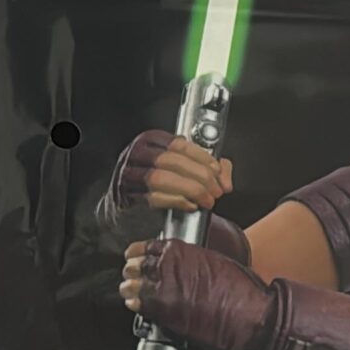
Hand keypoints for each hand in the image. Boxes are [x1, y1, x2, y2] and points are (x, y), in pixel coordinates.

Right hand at [113, 130, 233, 215]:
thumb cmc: (155, 183)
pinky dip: (177, 202)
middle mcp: (136, 154)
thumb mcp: (180, 167)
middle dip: (199, 176)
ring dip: (190, 190)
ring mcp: (129, 175)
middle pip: (172, 161)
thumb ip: (205, 166)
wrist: (124, 208)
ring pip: (161, 179)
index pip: (178, 144)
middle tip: (215, 190)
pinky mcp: (127, 197)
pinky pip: (153, 198)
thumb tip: (225, 178)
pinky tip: (191, 205)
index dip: (202, 157)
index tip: (217, 170)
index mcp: (150, 141)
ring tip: (206, 200)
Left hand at [121, 237, 275, 349]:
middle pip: (134, 265)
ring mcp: (164, 288)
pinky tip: (134, 303)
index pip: (145, 247)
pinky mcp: (165, 311)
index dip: (138, 254)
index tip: (137, 257)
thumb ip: (191, 260)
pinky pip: (139, 304)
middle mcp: (168, 266)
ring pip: (132, 284)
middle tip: (133, 276)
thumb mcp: (214, 262)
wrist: (251, 312)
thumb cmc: (240, 288)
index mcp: (181, 250)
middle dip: (133, 271)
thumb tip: (181, 266)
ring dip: (130, 287)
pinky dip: (135, 303)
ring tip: (131, 291)